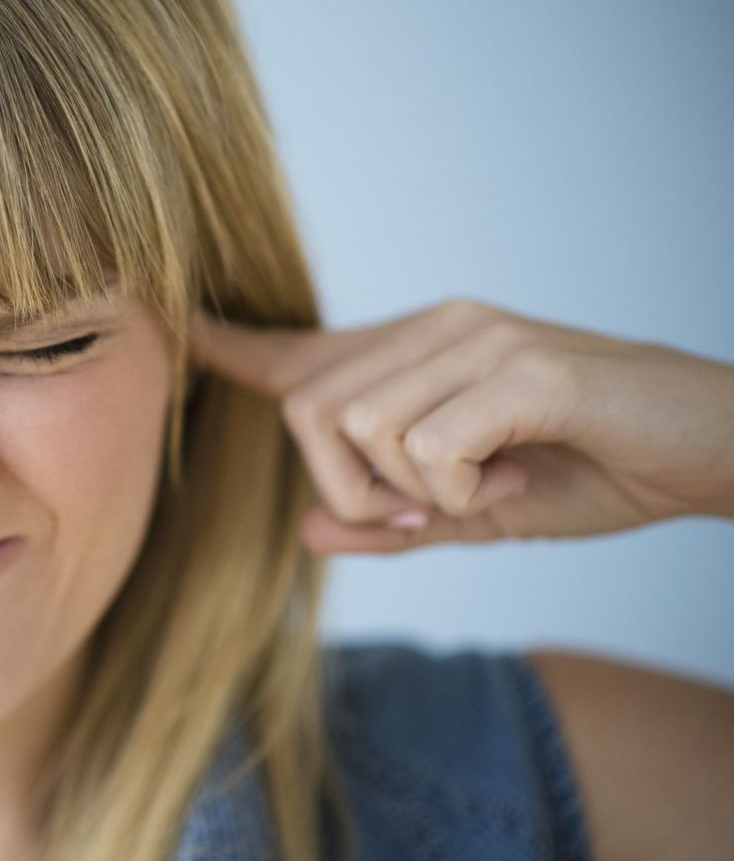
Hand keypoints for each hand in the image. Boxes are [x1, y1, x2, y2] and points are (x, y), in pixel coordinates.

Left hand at [188, 297, 733, 552]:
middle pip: (307, 408)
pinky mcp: (518, 366)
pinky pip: (426, 447)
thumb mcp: (477, 514)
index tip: (180, 332)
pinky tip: (511, 479)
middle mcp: (434, 328)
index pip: (301, 350)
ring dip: (407, 492)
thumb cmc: (594, 470)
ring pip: (356, 426)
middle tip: (425, 513)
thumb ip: (394, 522)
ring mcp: (474, 339)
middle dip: (348, 486)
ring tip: (479, 491)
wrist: (708, 449)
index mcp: (416, 353)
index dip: (232, 348)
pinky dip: (458, 492)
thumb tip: (308, 532)